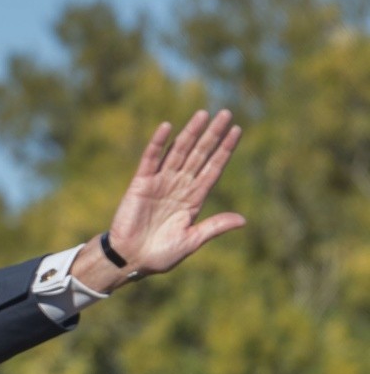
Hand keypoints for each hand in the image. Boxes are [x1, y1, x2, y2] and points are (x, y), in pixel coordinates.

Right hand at [75, 109, 245, 291]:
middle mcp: (179, 186)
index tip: (237, 130)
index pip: (213, 168)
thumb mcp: (191, 241)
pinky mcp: (141, 183)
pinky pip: (151, 159)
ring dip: (191, 133)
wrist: (130, 259)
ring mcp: (160, 182)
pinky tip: (168, 127)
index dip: (225, 150)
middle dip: (213, 134)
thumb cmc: (160, 254)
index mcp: (194, 199)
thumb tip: (243, 220)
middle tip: (226, 113)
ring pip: (179, 151)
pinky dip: (158, 143)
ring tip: (204, 114)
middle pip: (200, 154)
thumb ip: (214, 227)